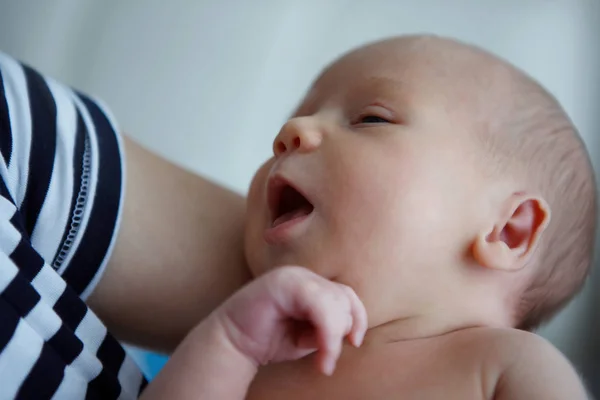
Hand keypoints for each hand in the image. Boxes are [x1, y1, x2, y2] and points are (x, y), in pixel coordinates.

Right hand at [213, 266, 367, 375]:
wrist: (233, 344)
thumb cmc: (269, 340)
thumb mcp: (308, 334)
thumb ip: (329, 327)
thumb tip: (352, 331)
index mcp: (311, 284)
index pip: (347, 294)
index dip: (358, 318)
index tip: (354, 343)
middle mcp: (304, 275)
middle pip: (344, 297)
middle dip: (343, 331)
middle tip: (328, 358)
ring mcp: (293, 275)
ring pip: (335, 301)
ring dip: (334, 337)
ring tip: (323, 361)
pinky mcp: (283, 282)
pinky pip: (319, 305)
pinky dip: (327, 334)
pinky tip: (320, 357)